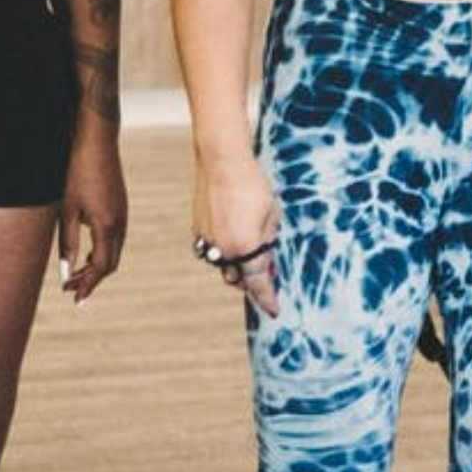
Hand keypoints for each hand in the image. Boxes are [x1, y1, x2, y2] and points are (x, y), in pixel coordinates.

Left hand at [57, 129, 127, 303]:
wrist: (97, 139)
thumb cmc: (77, 172)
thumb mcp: (66, 210)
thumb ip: (67, 243)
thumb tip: (66, 272)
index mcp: (107, 226)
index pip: (101, 267)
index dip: (88, 285)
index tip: (75, 298)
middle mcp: (120, 223)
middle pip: (111, 263)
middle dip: (92, 279)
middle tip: (70, 288)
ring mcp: (123, 213)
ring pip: (114, 251)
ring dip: (97, 265)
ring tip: (76, 273)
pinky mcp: (121, 205)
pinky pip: (116, 237)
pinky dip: (102, 250)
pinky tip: (86, 250)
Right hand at [192, 149, 281, 317]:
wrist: (222, 162)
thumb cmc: (252, 186)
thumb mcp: (271, 216)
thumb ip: (268, 243)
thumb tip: (266, 263)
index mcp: (245, 248)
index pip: (258, 283)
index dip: (267, 298)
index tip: (273, 309)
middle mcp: (224, 250)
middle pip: (238, 279)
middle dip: (251, 281)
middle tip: (266, 273)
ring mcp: (208, 241)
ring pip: (223, 266)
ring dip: (237, 266)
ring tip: (250, 249)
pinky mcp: (198, 230)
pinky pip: (213, 250)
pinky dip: (224, 250)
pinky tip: (234, 234)